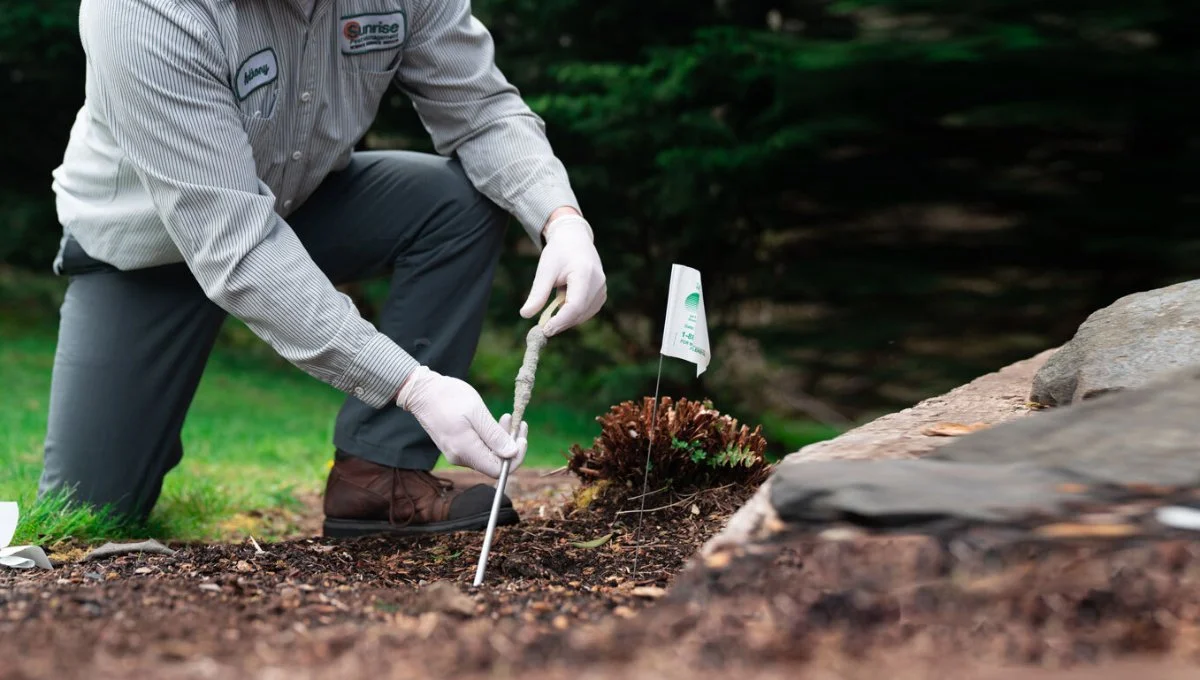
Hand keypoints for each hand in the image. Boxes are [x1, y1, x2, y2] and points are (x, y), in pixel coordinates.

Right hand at [396, 366, 527, 477]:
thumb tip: (512, 454)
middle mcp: (460, 457)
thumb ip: (494, 435)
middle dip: (510, 444)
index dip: (515, 457)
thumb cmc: (448, 397)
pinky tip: (494, 421)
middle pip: (494, 463)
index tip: (522, 438)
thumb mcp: (476, 412)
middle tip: (517, 421)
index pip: (498, 470)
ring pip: (488, 454)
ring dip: (501, 438)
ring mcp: (457, 453)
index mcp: (466, 451)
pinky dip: (490, 437)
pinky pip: (479, 448)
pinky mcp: (456, 446)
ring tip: (508, 417)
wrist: (422, 391)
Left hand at [520, 213, 605, 335]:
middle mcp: (598, 283)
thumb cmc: (559, 252)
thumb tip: (525, 315)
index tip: (545, 330)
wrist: (575, 239)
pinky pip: (586, 312)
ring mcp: (602, 290)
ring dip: (566, 318)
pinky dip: (572, 314)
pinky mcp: (601, 295)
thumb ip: (538, 294)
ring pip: (583, 315)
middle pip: (579, 313)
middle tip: (542, 328)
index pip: (575, 305)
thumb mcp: (545, 270)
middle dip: (560, 323)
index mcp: (585, 274)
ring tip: (552, 307)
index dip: (560, 320)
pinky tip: (562, 305)